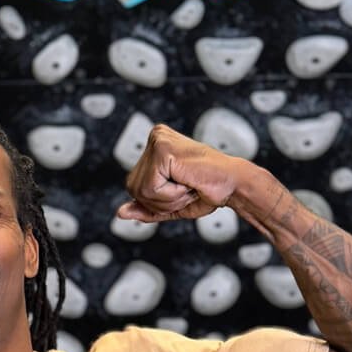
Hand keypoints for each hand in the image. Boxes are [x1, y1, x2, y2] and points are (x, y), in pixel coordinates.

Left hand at [117, 125, 243, 222]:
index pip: (134, 187)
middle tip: (186, 187)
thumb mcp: (169, 205)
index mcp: (154, 147)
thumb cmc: (208, 190)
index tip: (182, 187)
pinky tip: (187, 181)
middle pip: (133, 189)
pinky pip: (151, 189)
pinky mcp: (161, 149)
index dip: (156, 200)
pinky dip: (171, 195)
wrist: (232, 185)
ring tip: (187, 185)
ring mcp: (157, 140)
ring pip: (141, 191)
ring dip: (168, 199)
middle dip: (159, 201)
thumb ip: (145, 209)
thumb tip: (120, 213)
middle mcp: (154, 138)